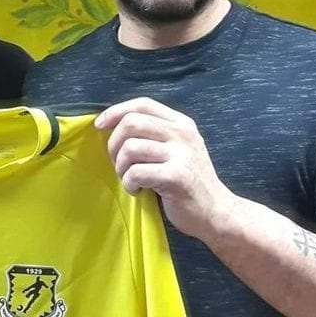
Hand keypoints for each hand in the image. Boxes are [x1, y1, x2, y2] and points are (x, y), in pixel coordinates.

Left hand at [95, 97, 234, 239]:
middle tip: (119, 164)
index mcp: (181, 123)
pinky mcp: (177, 176)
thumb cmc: (187, 182)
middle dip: (114, 144)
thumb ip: (153, 133)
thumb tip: (111, 125)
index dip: (116, 111)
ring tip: (130, 179)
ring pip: (130, 148)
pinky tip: (138, 190)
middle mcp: (183, 134)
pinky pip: (136, 173)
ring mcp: (182, 154)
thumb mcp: (177, 148)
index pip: (142, 104)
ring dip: (120, 167)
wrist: (215, 212)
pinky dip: (129, 184)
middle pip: (131, 123)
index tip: (99, 125)